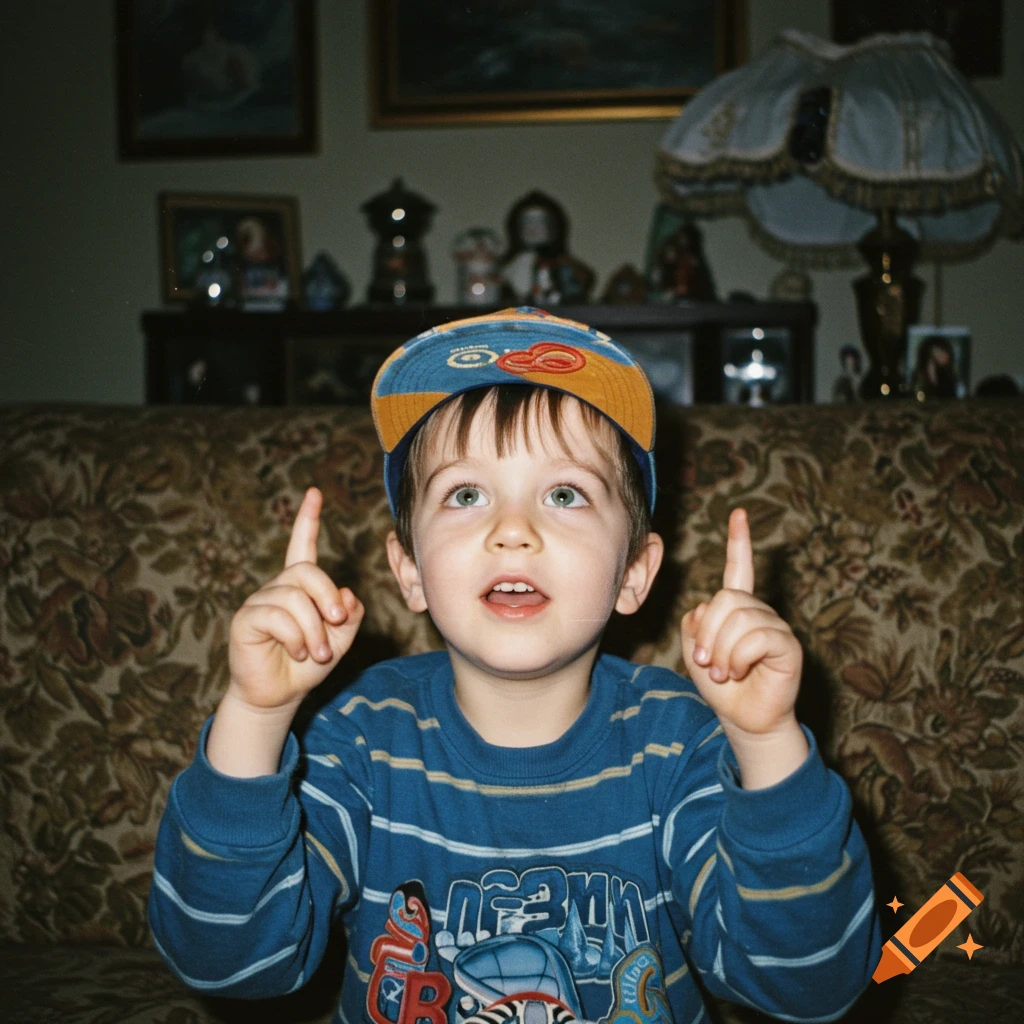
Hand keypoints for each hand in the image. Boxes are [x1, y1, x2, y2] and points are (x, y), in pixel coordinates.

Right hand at [227, 487, 363, 711]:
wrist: (280, 695)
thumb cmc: (308, 665)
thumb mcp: (340, 638)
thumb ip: (349, 613)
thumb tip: (346, 593)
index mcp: (299, 587)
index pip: (302, 546)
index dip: (308, 520)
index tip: (314, 493)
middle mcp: (277, 588)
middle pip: (306, 571)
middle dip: (328, 598)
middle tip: (338, 624)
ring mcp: (259, 601)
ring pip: (295, 598)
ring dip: (314, 630)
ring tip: (317, 654)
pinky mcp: (245, 619)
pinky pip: (276, 616)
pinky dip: (296, 638)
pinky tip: (297, 653)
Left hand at [680, 508, 802, 739]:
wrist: (741, 718)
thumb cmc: (721, 686)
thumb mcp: (695, 651)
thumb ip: (696, 624)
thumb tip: (706, 608)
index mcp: (737, 608)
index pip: (739, 568)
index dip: (739, 542)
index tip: (738, 514)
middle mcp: (759, 611)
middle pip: (725, 598)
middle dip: (708, 633)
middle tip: (705, 662)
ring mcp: (775, 626)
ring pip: (738, 619)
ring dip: (720, 651)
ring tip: (722, 672)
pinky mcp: (787, 645)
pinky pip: (756, 637)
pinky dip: (736, 658)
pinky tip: (738, 672)